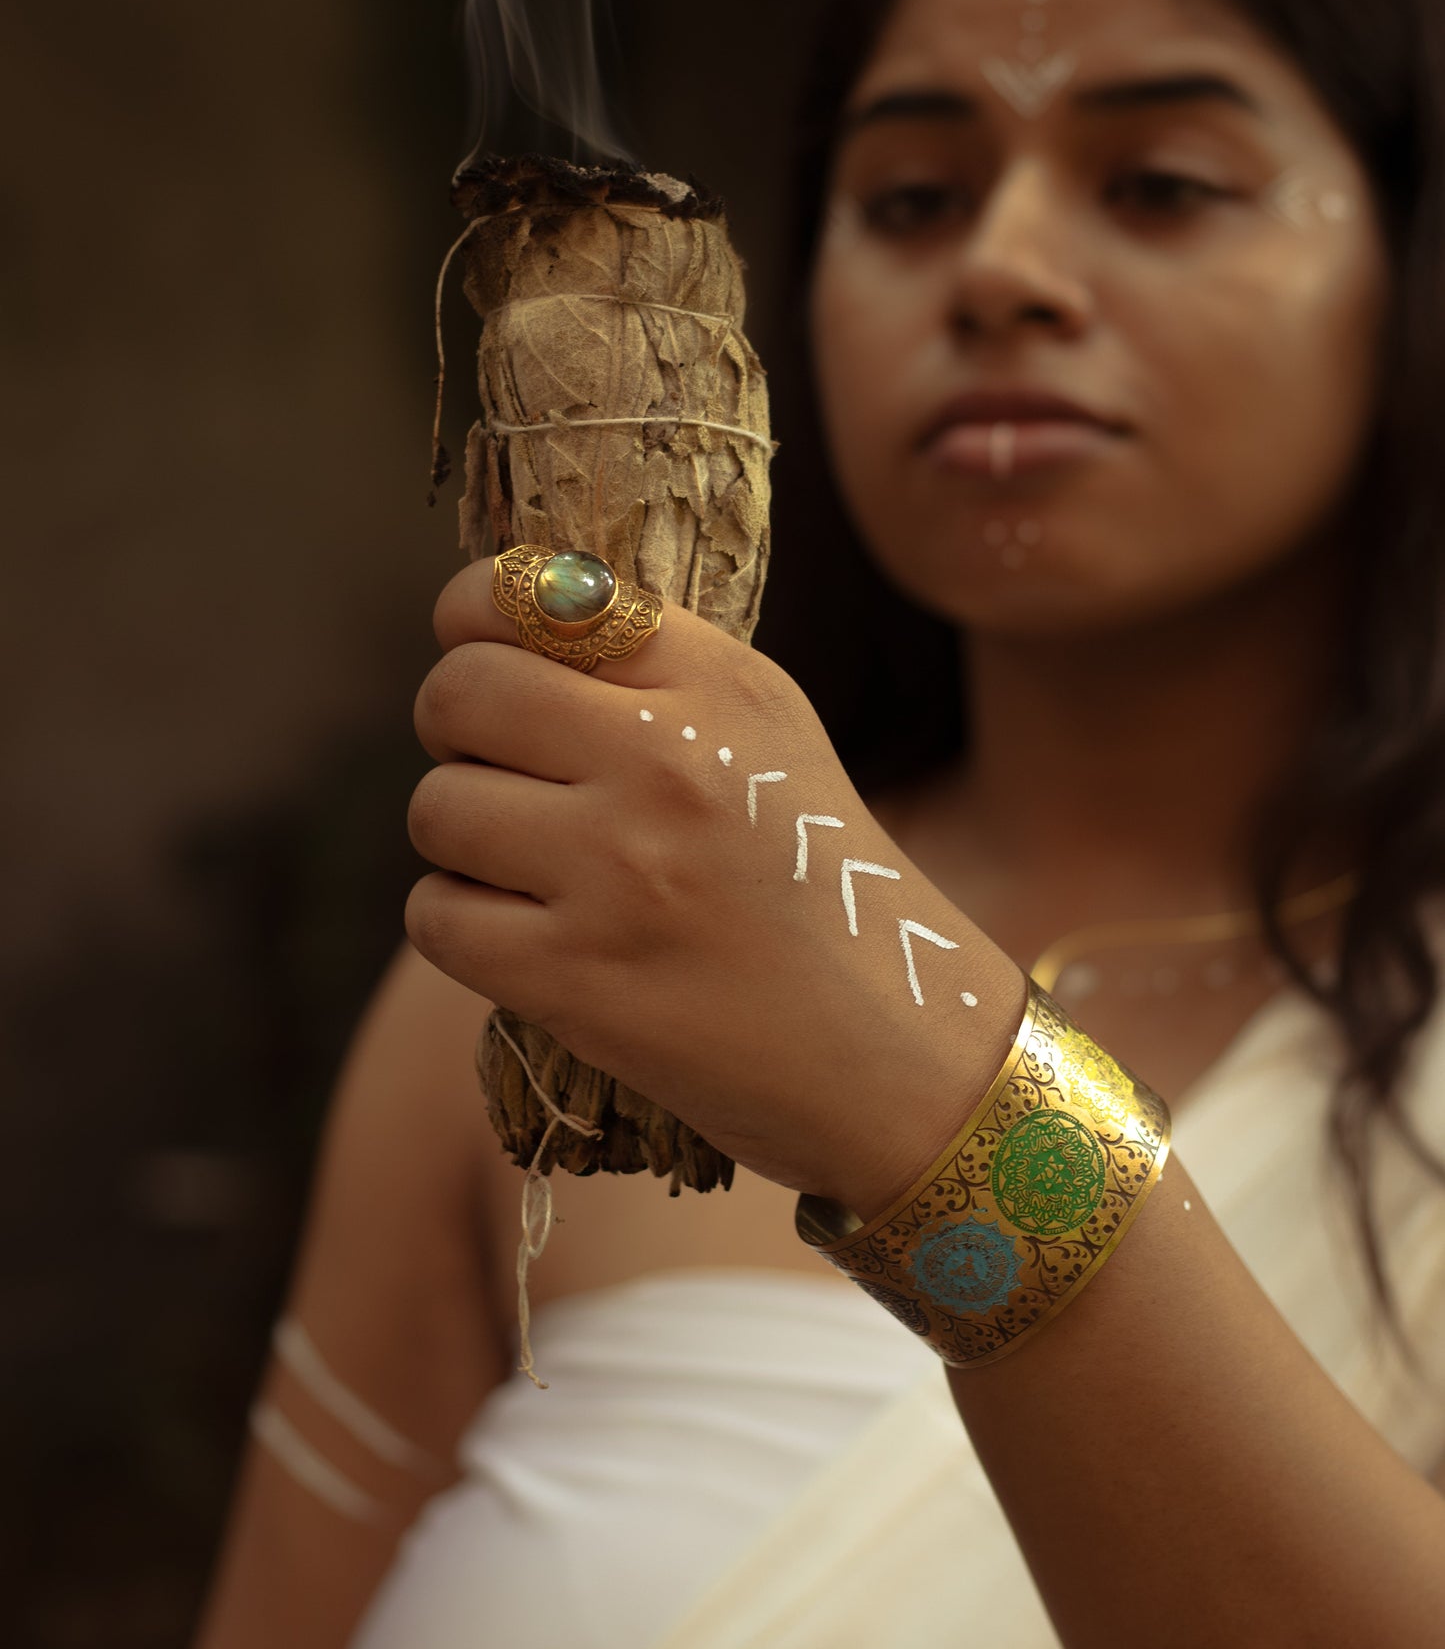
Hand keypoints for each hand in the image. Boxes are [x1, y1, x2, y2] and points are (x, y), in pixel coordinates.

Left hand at [405, 558, 1023, 1214]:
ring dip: (465, 846)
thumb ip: (648, 674)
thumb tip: (483, 630)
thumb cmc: (816, 890)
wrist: (895, 1054)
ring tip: (540, 875)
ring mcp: (616, 869)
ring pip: (437, 809)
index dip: (474, 622)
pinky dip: (468, 933)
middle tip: (504, 777)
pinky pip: (435, 916)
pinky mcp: (572, 975)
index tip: (480, 655)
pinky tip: (538, 944)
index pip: (533, 594)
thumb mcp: (768, 739)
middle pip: (457, 694)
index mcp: (719, 683)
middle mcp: (667, 758)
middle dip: (458, 734)